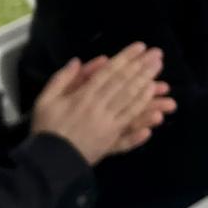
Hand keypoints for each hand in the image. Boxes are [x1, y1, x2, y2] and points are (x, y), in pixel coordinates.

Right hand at [31, 44, 171, 163]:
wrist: (49, 160)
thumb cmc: (46, 128)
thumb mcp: (45, 99)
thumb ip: (62, 79)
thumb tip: (77, 60)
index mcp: (83, 95)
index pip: (109, 72)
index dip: (125, 58)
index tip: (140, 47)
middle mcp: (98, 107)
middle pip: (124, 84)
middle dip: (142, 69)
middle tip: (158, 56)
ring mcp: (107, 124)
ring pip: (130, 103)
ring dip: (146, 90)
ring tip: (161, 78)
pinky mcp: (111, 141)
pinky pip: (129, 127)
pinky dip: (142, 119)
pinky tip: (155, 113)